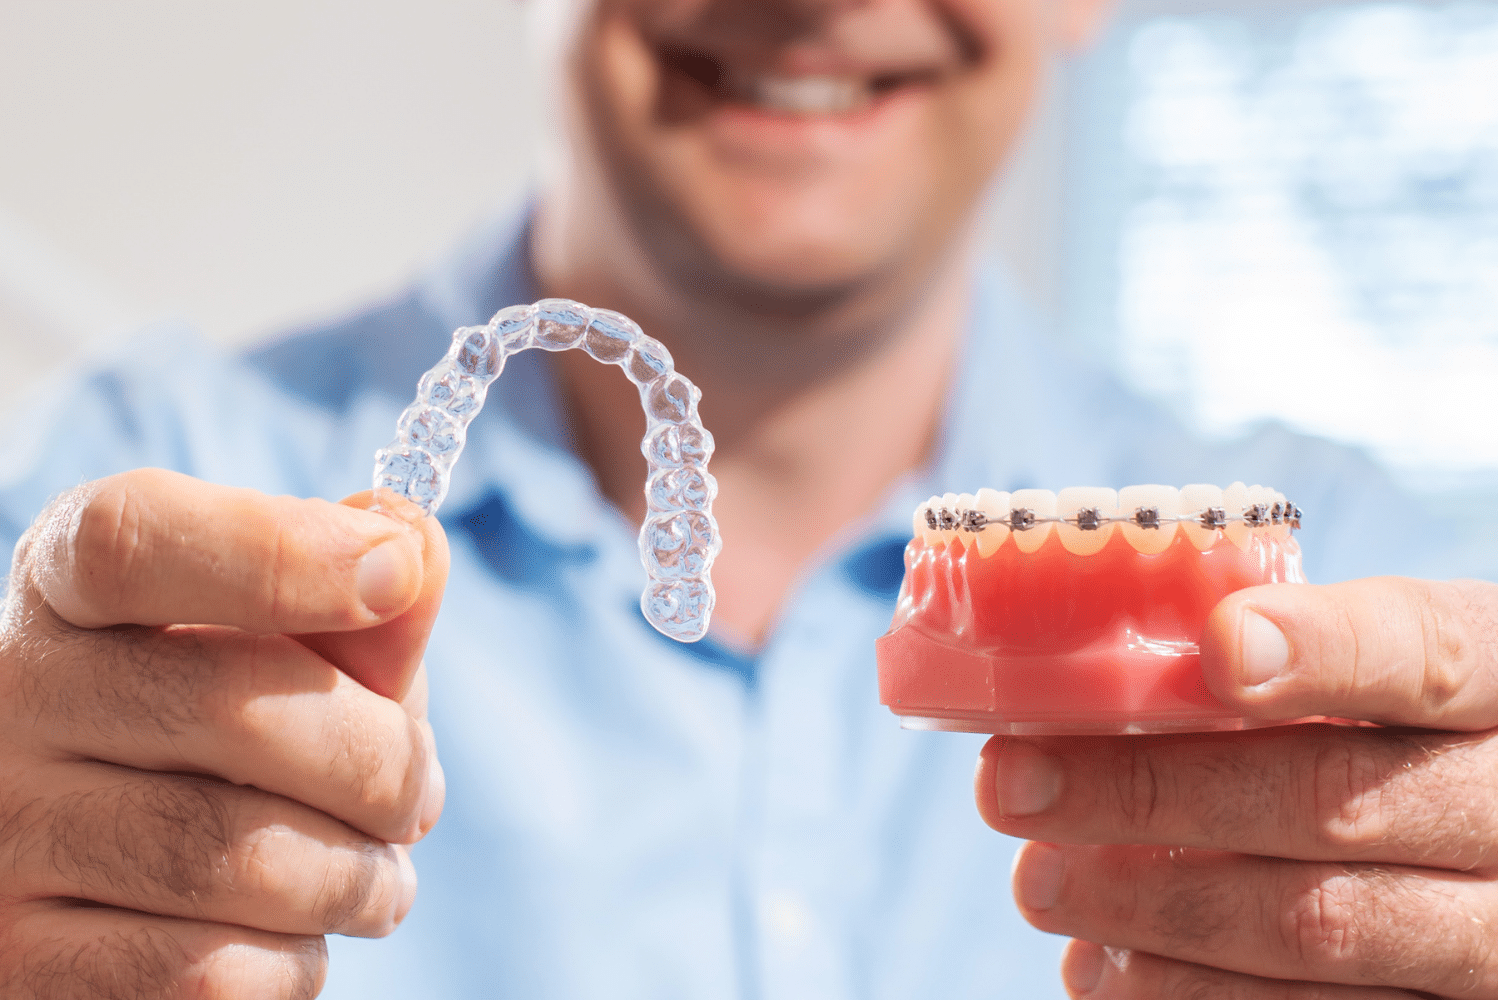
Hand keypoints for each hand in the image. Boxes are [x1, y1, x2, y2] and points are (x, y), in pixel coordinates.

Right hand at [0, 469, 449, 996]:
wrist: (124, 881)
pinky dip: (293, 962)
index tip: (392, 573)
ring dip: (357, 878)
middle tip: (417, 798)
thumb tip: (413, 550)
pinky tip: (290, 936)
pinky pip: (209, 972)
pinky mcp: (17, 965)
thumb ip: (362, 609)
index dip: (274, 550)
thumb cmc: (237, 734)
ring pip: (235, 858)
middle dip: (379, 764)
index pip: (131, 539)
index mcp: (67, 586)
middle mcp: (9, 695)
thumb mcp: (296, 652)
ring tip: (375, 877)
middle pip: (231, 706)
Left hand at [976, 577, 1496, 997]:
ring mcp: (1499, 937)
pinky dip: (1193, 996)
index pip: (1427, 653)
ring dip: (1152, 910)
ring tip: (1039, 882)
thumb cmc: (1400, 740)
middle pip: (1334, 799)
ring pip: (1320, 928)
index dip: (1325, 651)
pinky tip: (1107, 970)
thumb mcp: (1387, 678)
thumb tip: (1096, 678)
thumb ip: (1296, 663)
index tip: (1220, 648)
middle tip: (1011, 783)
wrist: (1489, 853)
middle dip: (1152, 792)